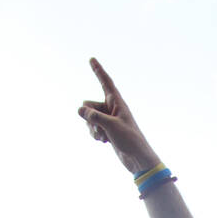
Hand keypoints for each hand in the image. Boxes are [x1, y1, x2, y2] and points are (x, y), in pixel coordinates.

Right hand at [78, 58, 159, 173]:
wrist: (137, 159)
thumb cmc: (130, 140)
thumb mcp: (111, 126)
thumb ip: (94, 117)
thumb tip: (79, 110)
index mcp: (117, 102)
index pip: (106, 82)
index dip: (98, 70)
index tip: (91, 59)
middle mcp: (111, 108)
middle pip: (88, 105)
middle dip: (89, 117)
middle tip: (101, 128)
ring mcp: (108, 119)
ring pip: (88, 118)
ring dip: (92, 129)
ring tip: (104, 137)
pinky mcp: (106, 129)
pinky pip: (91, 128)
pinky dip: (95, 135)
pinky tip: (104, 142)